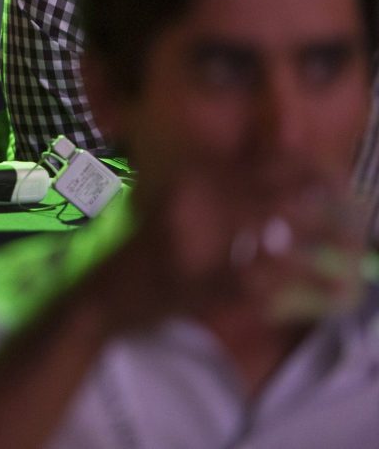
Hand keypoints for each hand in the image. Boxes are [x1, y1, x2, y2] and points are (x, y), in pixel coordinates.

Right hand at [95, 162, 367, 334]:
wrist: (105, 296)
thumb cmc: (145, 255)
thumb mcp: (176, 208)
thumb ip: (217, 190)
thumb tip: (281, 181)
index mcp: (191, 177)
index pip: (260, 162)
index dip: (307, 167)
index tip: (337, 176)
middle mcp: (197, 199)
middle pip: (279, 190)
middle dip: (327, 199)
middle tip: (360, 209)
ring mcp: (204, 239)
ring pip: (284, 230)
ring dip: (328, 237)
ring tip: (358, 246)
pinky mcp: (213, 280)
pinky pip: (274, 276)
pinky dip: (311, 282)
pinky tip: (338, 289)